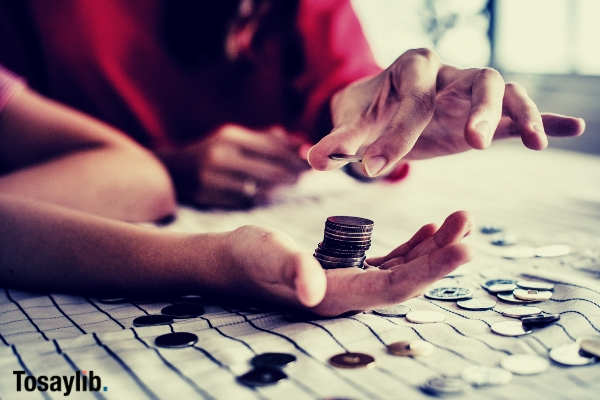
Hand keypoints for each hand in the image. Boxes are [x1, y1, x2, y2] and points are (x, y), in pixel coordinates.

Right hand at [160, 124, 308, 207]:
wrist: (174, 170)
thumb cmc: (214, 152)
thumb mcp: (236, 138)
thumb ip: (268, 140)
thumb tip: (302, 143)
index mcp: (230, 137)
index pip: (273, 148)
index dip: (295, 158)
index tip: (310, 164)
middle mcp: (221, 155)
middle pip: (270, 171)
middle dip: (292, 176)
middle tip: (305, 179)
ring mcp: (213, 178)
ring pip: (259, 190)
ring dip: (279, 191)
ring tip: (290, 188)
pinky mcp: (209, 197)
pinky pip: (244, 202)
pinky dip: (260, 200)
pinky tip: (268, 197)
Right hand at [220, 210, 470, 315]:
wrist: (231, 262)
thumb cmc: (245, 257)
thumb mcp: (266, 255)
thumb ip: (291, 269)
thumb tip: (313, 291)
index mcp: (336, 296)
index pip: (394, 287)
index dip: (432, 271)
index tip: (465, 249)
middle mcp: (350, 296)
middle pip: (408, 280)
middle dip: (442, 255)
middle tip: (469, 225)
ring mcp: (350, 284)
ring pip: (403, 270)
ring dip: (433, 248)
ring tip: (459, 221)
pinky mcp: (346, 271)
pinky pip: (389, 261)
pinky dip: (412, 246)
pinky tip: (428, 231)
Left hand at [308, 48, 585, 176]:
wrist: (384, 107)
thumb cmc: (369, 113)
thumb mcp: (352, 125)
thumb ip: (338, 142)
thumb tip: (313, 159)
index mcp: (412, 69)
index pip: (412, 99)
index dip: (395, 135)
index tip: (375, 169)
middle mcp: (447, 73)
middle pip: (476, 79)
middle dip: (477, 110)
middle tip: (473, 144)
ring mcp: (469, 90)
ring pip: (505, 90)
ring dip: (518, 113)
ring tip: (531, 142)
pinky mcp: (483, 112)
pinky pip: (520, 110)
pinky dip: (543, 118)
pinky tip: (569, 129)